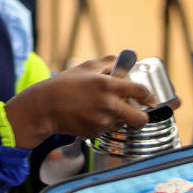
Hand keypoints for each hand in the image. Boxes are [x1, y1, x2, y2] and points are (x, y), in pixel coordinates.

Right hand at [6, 55, 156, 148]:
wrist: (42, 108)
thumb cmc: (62, 85)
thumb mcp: (84, 68)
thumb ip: (107, 62)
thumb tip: (123, 59)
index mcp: (108, 85)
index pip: (142, 92)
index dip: (149, 97)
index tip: (149, 99)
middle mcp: (109, 105)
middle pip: (141, 119)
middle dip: (142, 117)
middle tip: (136, 113)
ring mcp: (102, 121)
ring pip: (122, 125)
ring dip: (117, 120)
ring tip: (101, 112)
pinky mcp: (94, 132)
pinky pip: (106, 130)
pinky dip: (101, 125)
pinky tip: (88, 117)